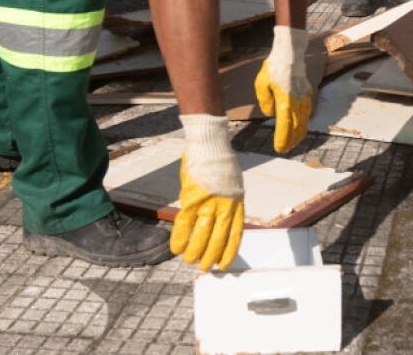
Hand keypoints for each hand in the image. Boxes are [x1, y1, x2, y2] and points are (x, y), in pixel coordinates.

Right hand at [170, 115, 244, 270]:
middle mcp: (224, 206)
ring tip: (190, 261)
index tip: (224, 265)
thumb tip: (218, 217)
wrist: (210, 144)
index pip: (235, 234)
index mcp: (237, 203)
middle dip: (211, 256)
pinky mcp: (191, 198)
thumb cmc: (219, 161)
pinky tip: (176, 248)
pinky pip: (184, 224)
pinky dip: (179, 238)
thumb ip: (227, 201)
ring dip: (195, 251)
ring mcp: (208, 203)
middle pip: (219, 238)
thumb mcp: (232, 183)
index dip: (229, 252)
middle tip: (205, 268)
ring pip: (202, 235)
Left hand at [254, 26, 310, 152]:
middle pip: (296, 128)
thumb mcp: (261, 84)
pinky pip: (307, 112)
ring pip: (304, 121)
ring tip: (294, 143)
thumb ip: (265, 102)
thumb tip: (270, 113)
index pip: (284, 127)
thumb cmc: (273, 68)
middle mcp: (297, 103)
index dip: (282, 140)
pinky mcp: (307, 93)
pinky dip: (305, 122)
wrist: (290, 53)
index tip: (279, 148)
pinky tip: (302, 126)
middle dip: (291, 141)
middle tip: (285, 149)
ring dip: (299, 134)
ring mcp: (304, 98)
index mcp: (285, 103)